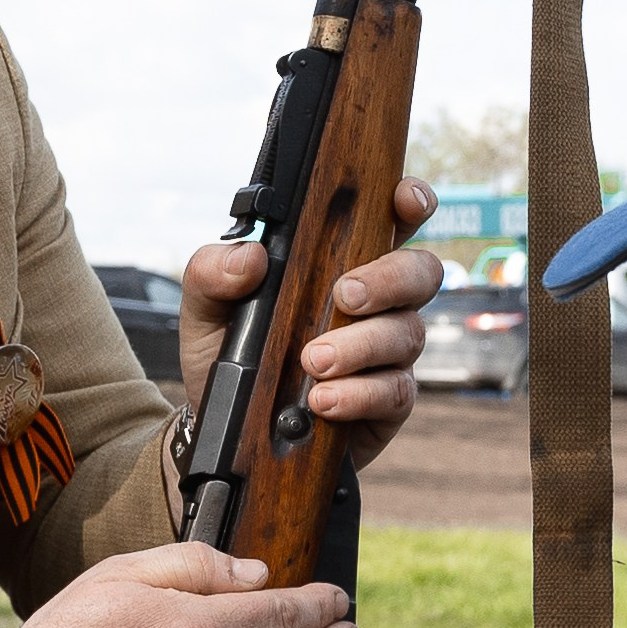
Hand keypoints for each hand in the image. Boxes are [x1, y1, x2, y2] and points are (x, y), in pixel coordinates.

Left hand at [176, 177, 441, 471]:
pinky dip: (359, 393)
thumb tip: (249, 257)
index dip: (410, 202)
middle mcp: (375, 303)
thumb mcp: (205, 308)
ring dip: (361, 345)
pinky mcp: (386, 402)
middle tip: (346, 296)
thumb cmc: (227, 353)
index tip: (405, 201)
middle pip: (420, 273)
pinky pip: (396, 391)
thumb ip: (213, 273)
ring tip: (313, 362)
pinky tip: (324, 400)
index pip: (391, 221)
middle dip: (390, 279)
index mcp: (340, 263)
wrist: (223, 426)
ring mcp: (386, 353)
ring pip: (406, 333)